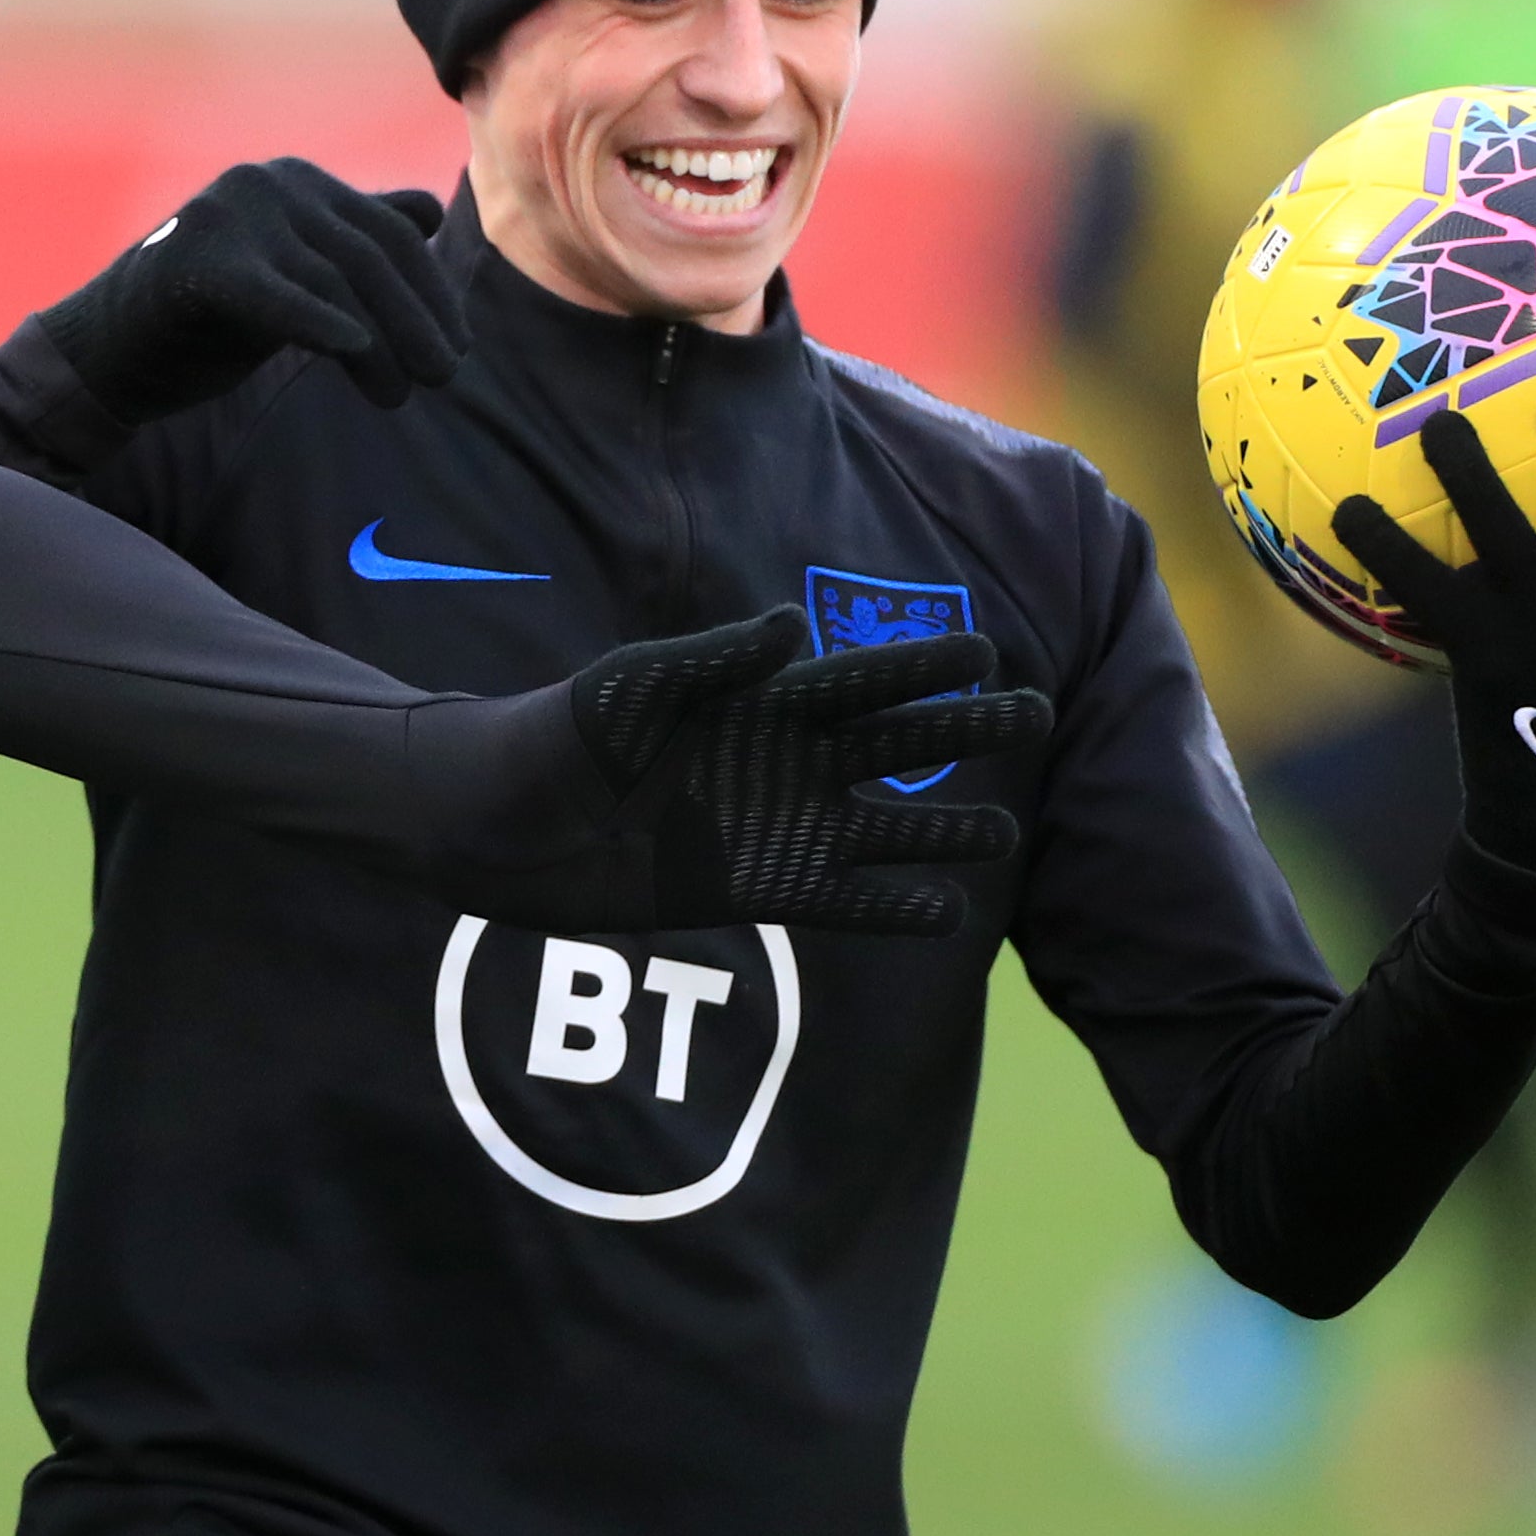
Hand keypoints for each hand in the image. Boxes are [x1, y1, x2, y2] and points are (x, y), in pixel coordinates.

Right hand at [34, 158, 466, 425]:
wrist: (105, 354)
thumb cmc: (204, 319)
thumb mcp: (291, 274)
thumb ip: (350, 240)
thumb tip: (427, 214)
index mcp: (296, 182)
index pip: (390, 232)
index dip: (432, 291)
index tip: (456, 345)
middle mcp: (268, 183)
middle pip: (370, 255)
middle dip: (416, 319)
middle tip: (444, 376)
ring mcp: (229, 215)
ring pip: (334, 282)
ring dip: (380, 345)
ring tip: (399, 394)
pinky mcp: (197, 261)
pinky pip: (276, 295)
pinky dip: (319, 323)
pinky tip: (354, 351)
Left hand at [573, 611, 1048, 933]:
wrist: (500, 825)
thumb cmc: (559, 735)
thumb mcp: (630, 686)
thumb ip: (710, 659)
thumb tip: (790, 623)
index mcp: (757, 699)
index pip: (856, 678)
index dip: (918, 665)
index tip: (984, 649)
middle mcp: (781, 761)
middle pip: (891, 744)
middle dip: (960, 731)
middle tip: (1035, 714)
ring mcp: (774, 828)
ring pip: (881, 828)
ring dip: (940, 831)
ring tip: (1005, 834)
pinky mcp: (753, 890)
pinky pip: (840, 900)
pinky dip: (890, 907)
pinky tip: (945, 912)